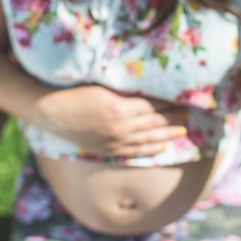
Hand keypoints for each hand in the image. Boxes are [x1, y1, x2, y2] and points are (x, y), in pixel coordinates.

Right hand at [38, 84, 187, 157]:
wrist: (52, 112)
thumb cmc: (76, 93)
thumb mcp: (103, 88)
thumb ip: (125, 93)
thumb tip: (147, 93)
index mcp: (119, 108)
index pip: (151, 106)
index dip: (167, 105)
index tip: (181, 102)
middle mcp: (120, 127)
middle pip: (153, 123)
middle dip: (172, 120)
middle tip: (188, 116)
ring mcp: (114, 141)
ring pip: (147, 139)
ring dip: (166, 135)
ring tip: (181, 132)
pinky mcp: (108, 150)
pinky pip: (134, 151)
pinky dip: (150, 150)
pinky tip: (161, 148)